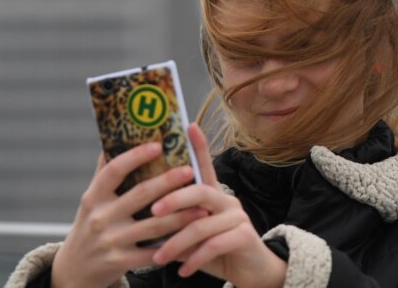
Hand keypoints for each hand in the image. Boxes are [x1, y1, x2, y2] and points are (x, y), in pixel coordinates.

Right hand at [51, 142, 205, 287]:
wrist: (74, 270)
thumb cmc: (90, 225)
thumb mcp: (92, 199)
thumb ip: (105, 171)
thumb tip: (117, 135)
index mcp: (94, 196)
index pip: (114, 170)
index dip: (136, 156)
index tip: (158, 145)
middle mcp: (101, 217)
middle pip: (140, 195)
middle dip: (168, 182)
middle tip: (191, 170)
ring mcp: (111, 241)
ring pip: (153, 225)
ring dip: (181, 216)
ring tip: (202, 206)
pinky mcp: (121, 262)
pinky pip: (153, 253)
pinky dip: (174, 245)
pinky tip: (191, 237)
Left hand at [149, 124, 286, 287]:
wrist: (252, 272)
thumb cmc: (216, 250)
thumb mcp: (195, 234)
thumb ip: (178, 222)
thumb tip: (145, 218)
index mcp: (213, 194)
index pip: (206, 164)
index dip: (199, 145)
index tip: (188, 125)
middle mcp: (226, 200)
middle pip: (200, 191)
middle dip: (174, 199)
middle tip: (152, 212)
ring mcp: (237, 217)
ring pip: (202, 224)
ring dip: (177, 243)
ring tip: (159, 257)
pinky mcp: (244, 236)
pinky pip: (214, 245)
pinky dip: (195, 259)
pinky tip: (182, 270)